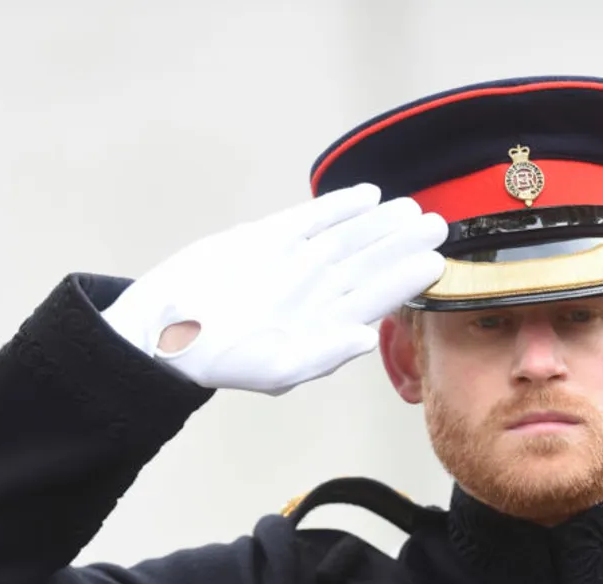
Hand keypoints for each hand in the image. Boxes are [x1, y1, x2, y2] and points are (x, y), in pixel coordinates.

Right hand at [102, 183, 445, 394]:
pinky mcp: (271, 237)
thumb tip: (367, 339)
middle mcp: (319, 289)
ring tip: (409, 207)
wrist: (167, 327)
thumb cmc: (222, 358)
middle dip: (403, 243)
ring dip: (379, 222)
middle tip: (436, 224)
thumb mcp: (278, 368)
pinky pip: (312, 218)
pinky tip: (366, 195)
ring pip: (348, 236)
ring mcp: (297, 261)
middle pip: (370, 261)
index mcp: (328, 322)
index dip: (406, 278)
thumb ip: (326, 353)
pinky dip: (338, 205)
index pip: (378, 296)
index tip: (434, 262)